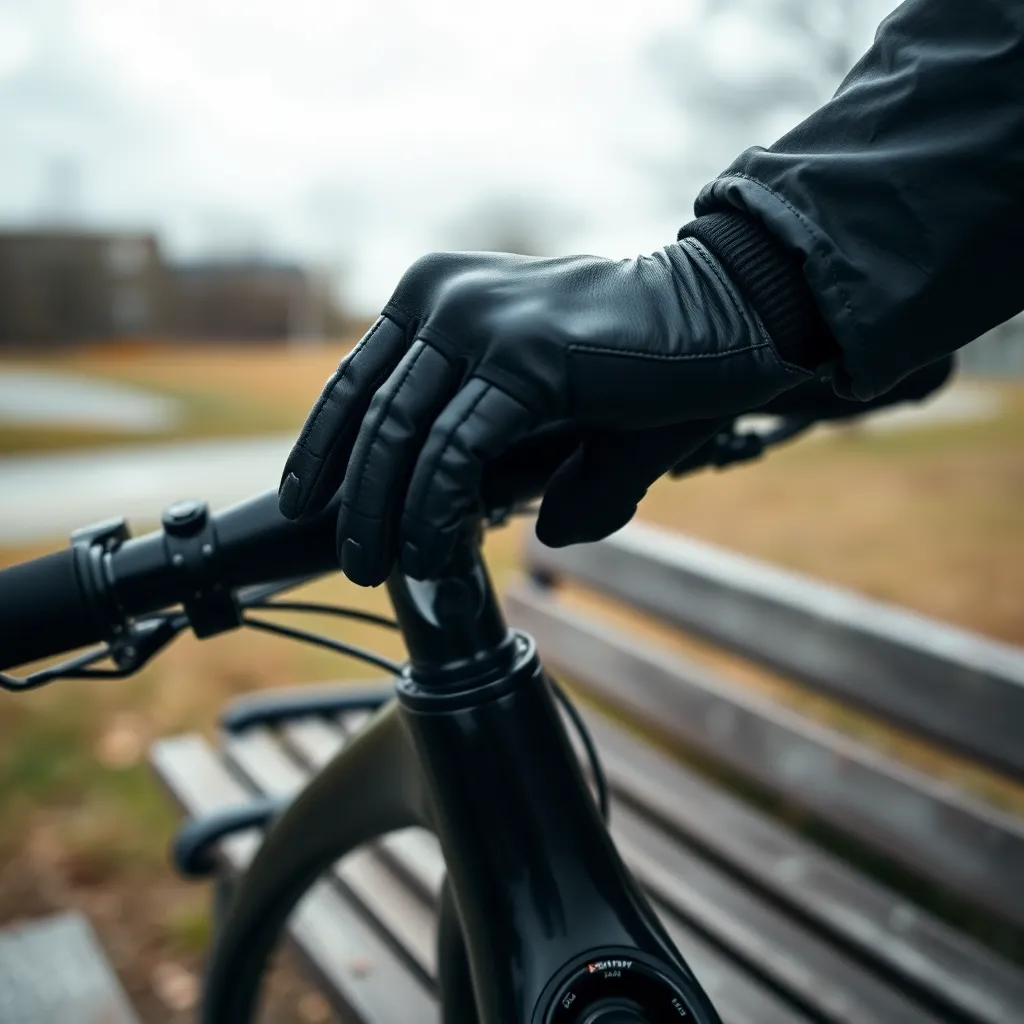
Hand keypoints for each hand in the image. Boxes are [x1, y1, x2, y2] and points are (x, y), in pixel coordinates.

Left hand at [279, 244, 810, 584]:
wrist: (729, 318)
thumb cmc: (650, 367)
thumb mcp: (561, 411)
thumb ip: (532, 462)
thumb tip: (539, 535)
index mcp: (439, 293)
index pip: (358, 378)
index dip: (324, 445)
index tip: (308, 500)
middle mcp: (445, 295)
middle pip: (369, 412)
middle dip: (352, 497)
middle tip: (353, 559)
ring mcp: (480, 318)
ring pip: (400, 436)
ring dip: (384, 515)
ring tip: (382, 569)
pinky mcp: (523, 356)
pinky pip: (454, 453)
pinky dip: (435, 511)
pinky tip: (438, 551)